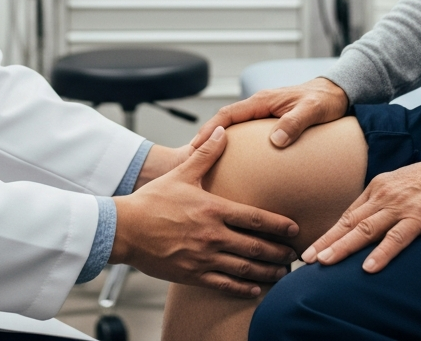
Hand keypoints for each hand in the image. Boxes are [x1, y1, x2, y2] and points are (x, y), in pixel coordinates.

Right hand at [112, 126, 299, 296]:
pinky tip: (256, 287)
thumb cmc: (152, 201)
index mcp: (212, 209)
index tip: (294, 229)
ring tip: (282, 272)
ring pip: (244, 268)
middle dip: (278, 252)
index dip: (278, 225)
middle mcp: (212, 235)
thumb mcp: (181, 173)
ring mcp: (203, 257)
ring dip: (266, 271)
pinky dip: (243, 287)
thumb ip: (205, 154)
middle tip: (295, 255)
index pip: (254, 218)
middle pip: (255, 246)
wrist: (126, 229)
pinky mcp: (193, 274)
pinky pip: (224, 284)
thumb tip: (221, 132)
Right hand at [190, 77, 349, 149]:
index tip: (195, 145)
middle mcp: (259, 106)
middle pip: (225, 122)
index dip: (210, 129)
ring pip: (234, 128)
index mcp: (263, 101)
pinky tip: (233, 163)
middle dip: (207, 139)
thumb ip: (294, 123)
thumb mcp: (312, 111)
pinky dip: (234, 146)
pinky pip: (246, 134)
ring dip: (219, 143)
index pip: (228, 114)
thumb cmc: (325, 100)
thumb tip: (276, 140)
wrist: (337, 93)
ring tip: (207, 165)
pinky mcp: (270, 122)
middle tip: (192, 160)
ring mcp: (264, 114)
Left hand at [302, 153, 420, 272]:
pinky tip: (368, 268)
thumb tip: (366, 221)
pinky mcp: (419, 217)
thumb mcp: (400, 186)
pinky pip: (397, 238)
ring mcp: (400, 206)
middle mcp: (383, 196)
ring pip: (365, 229)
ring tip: (325, 263)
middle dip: (327, 241)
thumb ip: (382, 202)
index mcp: (377, 188)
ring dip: (343, 247)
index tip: (313, 248)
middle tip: (306, 258)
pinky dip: (381, 253)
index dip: (329, 233)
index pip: (348, 215)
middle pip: (349, 223)